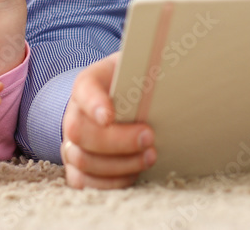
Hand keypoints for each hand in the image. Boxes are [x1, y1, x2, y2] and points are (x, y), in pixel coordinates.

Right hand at [61, 53, 155, 188]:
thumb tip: (177, 71)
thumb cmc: (134, 85)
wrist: (122, 101)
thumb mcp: (139, 68)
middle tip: (149, 137)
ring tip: (150, 156)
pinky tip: (134, 172)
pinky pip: (82, 181)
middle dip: (117, 141)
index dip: (93, 104)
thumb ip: (148, 68)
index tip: (108, 115)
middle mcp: (73, 113)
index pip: (83, 89)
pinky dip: (110, 182)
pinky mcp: (76, 166)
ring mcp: (71, 141)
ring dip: (119, 164)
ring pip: (82, 160)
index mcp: (88, 84)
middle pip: (79, 131)